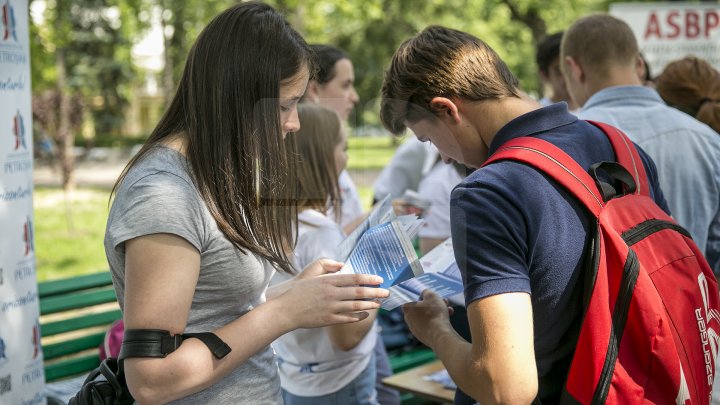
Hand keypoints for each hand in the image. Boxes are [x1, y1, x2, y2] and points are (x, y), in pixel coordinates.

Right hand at [274, 260, 389, 330]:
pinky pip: (348, 318)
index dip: (369, 279)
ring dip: (370, 305)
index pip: (354, 278)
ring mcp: (330, 307)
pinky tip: (366, 314)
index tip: (380, 280)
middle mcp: (332, 294)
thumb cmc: (299, 289)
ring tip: (379, 304)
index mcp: (329, 281)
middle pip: (359, 292)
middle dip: (375, 292)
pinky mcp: (328, 319)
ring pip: (356, 306)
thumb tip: (343, 265)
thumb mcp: (312, 272)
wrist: (285, 308)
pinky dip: (358, 316)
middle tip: (387, 292)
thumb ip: (328, 266)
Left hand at [402, 290, 453, 347]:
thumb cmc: (434, 313)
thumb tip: (424, 293)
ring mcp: (416, 329)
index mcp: (407, 309)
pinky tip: (447, 320)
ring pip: (427, 317)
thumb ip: (427, 292)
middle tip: (443, 301)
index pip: (412, 299)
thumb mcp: (432, 296)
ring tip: (449, 310)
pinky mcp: (423, 337)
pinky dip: (437, 322)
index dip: (423, 296)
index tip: (432, 296)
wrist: (440, 335)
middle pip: (422, 308)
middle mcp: (409, 319)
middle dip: (434, 304)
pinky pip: (430, 326)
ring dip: (438, 312)